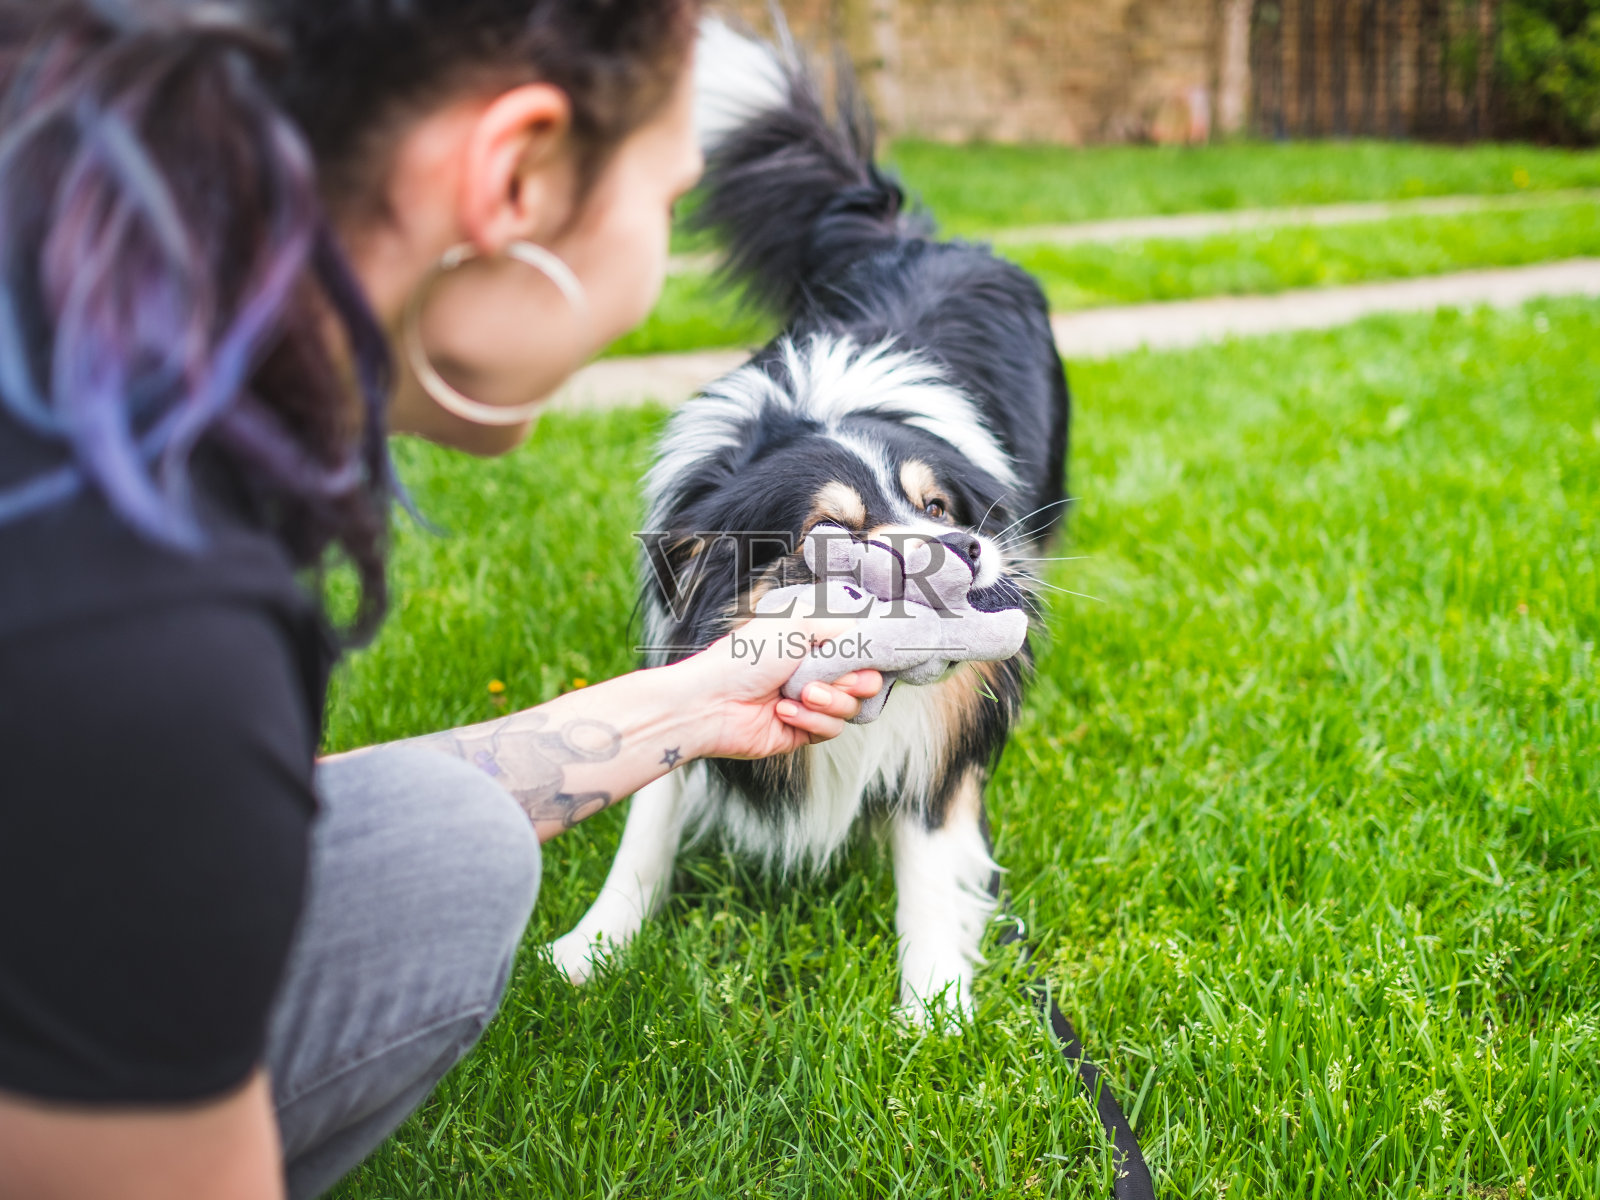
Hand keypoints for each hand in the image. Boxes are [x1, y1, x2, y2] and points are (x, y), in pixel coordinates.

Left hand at [673, 613, 883, 759]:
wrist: (711, 702)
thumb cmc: (745, 658)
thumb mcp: (796, 623)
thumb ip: (840, 626)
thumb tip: (870, 631)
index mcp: (811, 642)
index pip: (860, 649)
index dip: (869, 655)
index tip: (869, 656)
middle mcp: (813, 671)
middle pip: (865, 681)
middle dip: (855, 681)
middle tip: (836, 678)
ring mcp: (809, 702)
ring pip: (850, 708)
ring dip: (830, 701)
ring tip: (800, 694)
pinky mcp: (802, 732)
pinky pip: (831, 730)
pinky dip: (811, 720)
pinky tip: (783, 712)